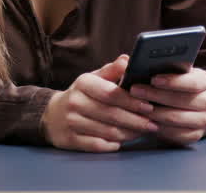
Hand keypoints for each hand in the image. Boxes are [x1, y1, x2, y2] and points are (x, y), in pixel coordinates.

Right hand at [41, 55, 157, 151]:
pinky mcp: (70, 140)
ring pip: (106, 131)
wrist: (52, 114)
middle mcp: (75, 102)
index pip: (111, 93)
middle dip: (135, 120)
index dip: (132, 101)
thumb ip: (112, 70)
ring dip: (128, 134)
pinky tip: (123, 142)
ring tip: (143, 132)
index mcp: (83, 83)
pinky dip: (113, 145)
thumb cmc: (81, 95)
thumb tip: (128, 59)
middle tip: (153, 123)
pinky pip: (97, 145)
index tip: (149, 105)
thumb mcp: (94, 78)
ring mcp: (71, 122)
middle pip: (111, 114)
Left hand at [130, 67, 205, 145]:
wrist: (187, 107)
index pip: (193, 82)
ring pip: (177, 118)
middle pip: (182, 100)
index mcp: (205, 81)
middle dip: (156, 95)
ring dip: (154, 113)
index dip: (173, 81)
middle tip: (135, 91)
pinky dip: (158, 128)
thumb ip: (157, 67)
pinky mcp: (196, 135)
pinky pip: (175, 133)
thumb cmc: (173, 85)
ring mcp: (204, 120)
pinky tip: (146, 121)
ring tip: (137, 107)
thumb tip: (128, 60)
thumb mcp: (170, 73)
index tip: (153, 79)